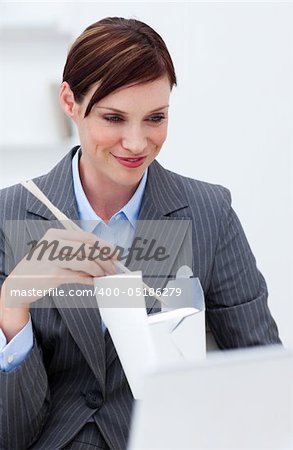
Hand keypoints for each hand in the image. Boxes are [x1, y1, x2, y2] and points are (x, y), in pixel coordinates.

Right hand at [1, 228, 116, 307]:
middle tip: (114, 268)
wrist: (19, 283)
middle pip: (89, 248)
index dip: (104, 246)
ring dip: (100, 270)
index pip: (87, 237)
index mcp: (56, 234)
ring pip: (86, 262)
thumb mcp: (55, 252)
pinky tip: (94, 282)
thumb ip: (76, 251)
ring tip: (105, 276)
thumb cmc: (41, 267)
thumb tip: (105, 256)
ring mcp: (53, 259)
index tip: (115, 255)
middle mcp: (54, 244)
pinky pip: (79, 276)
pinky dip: (90, 279)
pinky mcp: (53, 275)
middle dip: (106, 259)